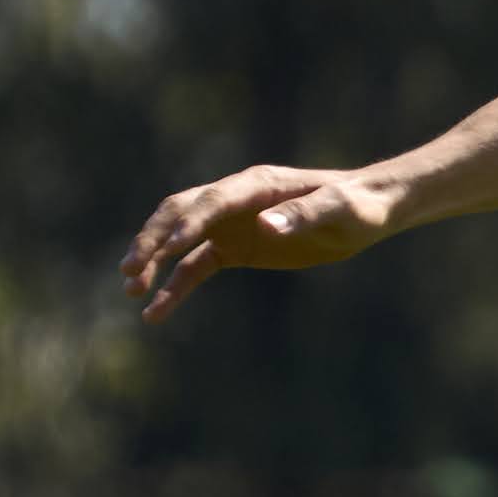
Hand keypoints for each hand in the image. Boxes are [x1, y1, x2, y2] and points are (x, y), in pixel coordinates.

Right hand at [123, 163, 400, 322]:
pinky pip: (196, 266)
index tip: (165, 250)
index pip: (211, 201)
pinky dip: (175, 286)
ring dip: (153, 264)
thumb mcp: (340, 210)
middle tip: (130, 271)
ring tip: (132, 292)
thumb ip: (304, 215)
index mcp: (256, 185)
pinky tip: (157, 311)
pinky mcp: (235, 247)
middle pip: (180, 215)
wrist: (368, 210)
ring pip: (180, 241)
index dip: (187, 224)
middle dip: (152, 241)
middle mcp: (235, 200)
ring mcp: (231, 223)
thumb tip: (266, 225)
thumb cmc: (358, 206)